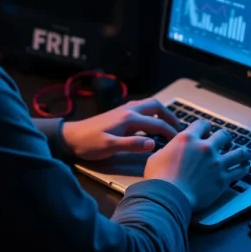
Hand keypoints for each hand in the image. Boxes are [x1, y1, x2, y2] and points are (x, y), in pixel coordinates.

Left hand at [61, 98, 179, 160]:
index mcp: (129, 118)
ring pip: (149, 105)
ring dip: (162, 113)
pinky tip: (153, 125)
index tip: (180, 143)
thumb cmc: (89, 143)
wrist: (71, 136)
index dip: (171, 133)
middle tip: (179, 130)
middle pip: (157, 106)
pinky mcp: (120, 113)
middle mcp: (129, 109)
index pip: (157, 123)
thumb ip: (131, 144)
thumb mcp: (110, 146)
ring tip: (170, 126)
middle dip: (170, 116)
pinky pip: (143, 109)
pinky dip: (153, 114)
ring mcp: (124, 109)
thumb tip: (153, 144)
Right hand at [144, 120, 250, 210]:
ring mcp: (216, 163)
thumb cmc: (159, 178)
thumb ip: (166, 151)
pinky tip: (245, 167)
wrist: (169, 196)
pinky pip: (239, 171)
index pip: (203, 124)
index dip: (206, 127)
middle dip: (225, 138)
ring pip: (238, 152)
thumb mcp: (156, 157)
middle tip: (226, 141)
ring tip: (244, 153)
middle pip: (224, 135)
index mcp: (187, 139)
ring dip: (242, 152)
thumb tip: (167, 151)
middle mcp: (205, 148)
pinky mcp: (222, 179)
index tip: (207, 131)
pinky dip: (244, 168)